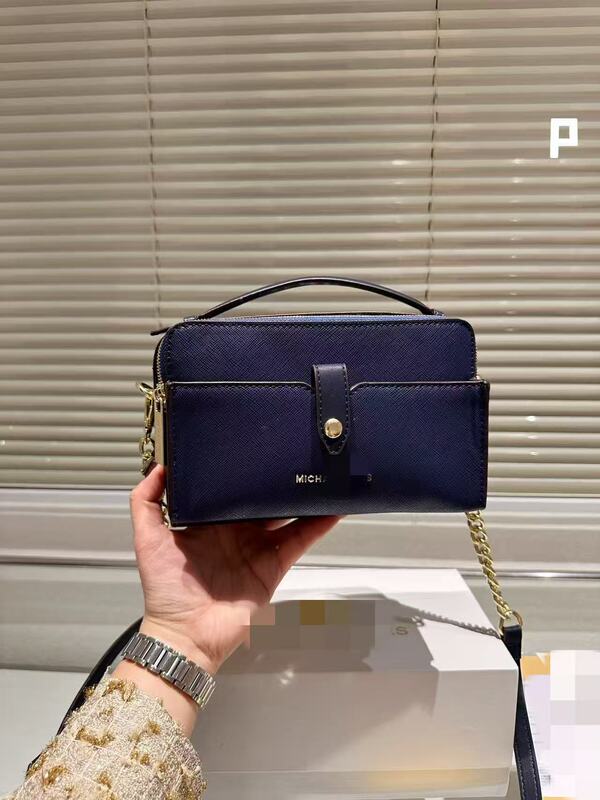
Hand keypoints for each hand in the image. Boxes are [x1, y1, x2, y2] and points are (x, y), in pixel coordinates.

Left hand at [129, 465, 340, 675]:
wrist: (186, 635)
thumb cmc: (165, 588)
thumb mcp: (148, 539)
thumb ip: (146, 502)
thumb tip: (160, 466)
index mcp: (208, 522)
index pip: (228, 489)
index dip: (239, 469)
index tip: (252, 443)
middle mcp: (235, 530)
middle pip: (260, 498)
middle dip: (273, 478)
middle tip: (289, 449)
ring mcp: (258, 547)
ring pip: (285, 515)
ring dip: (301, 496)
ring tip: (317, 471)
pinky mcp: (274, 565)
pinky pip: (299, 540)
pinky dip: (318, 525)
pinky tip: (332, 508)